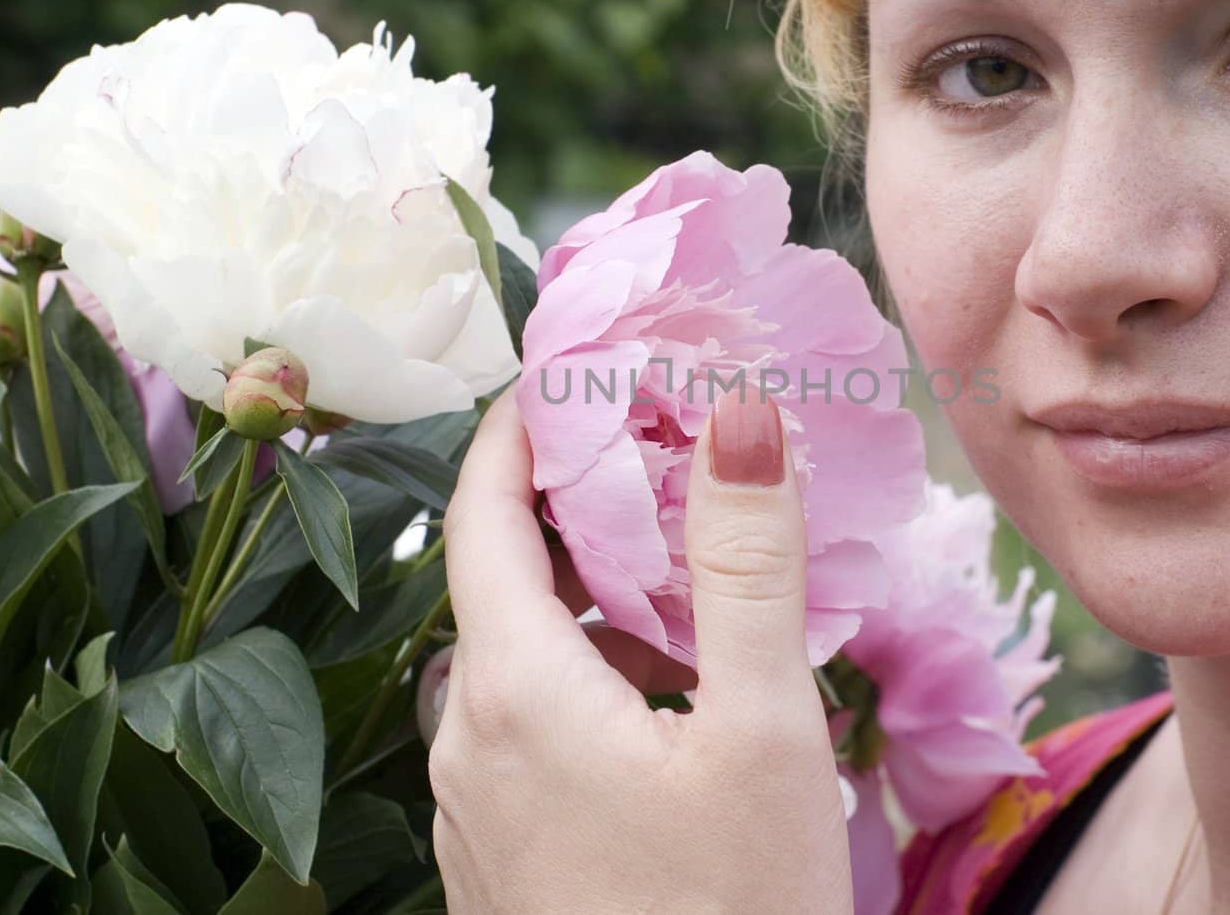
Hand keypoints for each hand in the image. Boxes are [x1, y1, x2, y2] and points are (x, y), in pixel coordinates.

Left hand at [428, 385, 854, 913]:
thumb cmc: (732, 912)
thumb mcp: (763, 730)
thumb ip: (747, 566)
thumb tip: (740, 411)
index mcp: (512, 689)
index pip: (484, 512)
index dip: (523, 427)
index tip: (578, 369)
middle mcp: (466, 742)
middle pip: (501, 581)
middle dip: (578, 508)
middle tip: (670, 464)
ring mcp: (475, 810)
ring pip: (518, 659)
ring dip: (592, 601)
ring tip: (692, 584)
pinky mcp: (505, 859)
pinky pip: (525, 728)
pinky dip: (587, 677)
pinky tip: (671, 702)